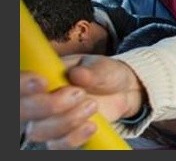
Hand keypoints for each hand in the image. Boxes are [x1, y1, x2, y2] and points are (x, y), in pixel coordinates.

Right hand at [20, 55, 142, 148]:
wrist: (121, 91)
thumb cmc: (103, 74)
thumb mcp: (101, 67)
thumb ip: (91, 71)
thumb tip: (78, 74)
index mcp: (41, 77)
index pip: (18, 84)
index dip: (22, 86)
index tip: (42, 83)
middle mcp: (37, 101)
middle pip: (22, 112)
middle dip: (47, 105)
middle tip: (78, 93)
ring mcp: (47, 122)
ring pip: (39, 131)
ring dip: (67, 120)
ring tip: (92, 105)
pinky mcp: (61, 138)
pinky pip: (58, 146)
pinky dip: (74, 137)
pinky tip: (91, 125)